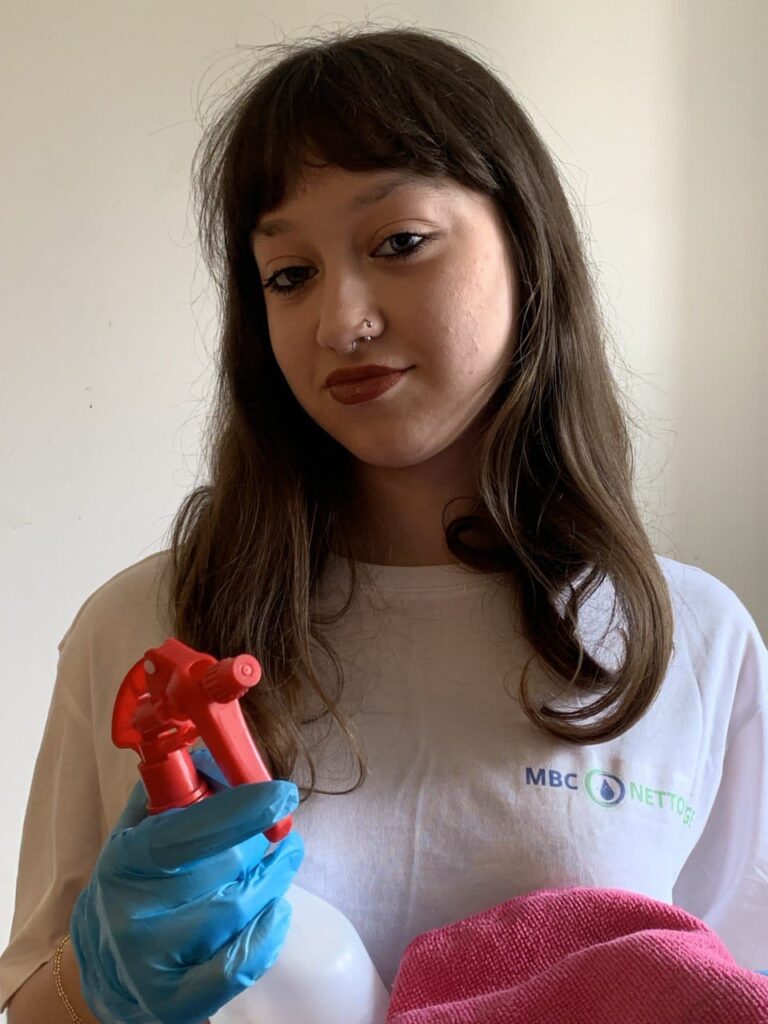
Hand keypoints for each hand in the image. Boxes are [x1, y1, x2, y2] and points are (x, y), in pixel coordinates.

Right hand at [70, 748, 303, 1023]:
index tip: (283, 793)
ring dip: (274, 877)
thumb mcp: (142, 827)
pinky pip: (239, 966)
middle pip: (228, 865)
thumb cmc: (136, 881)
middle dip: (262, 839)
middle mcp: (133, 914)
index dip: (241, 808)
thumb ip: (178, 788)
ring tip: (280, 860)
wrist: (103, 963)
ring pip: (241, 906)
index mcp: (125, 861)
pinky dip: (269, 934)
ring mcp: (152, 963)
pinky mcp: (174, 1004)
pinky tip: (278, 909)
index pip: (188, 831)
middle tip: (276, 828)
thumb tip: (220, 753)